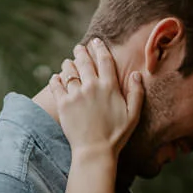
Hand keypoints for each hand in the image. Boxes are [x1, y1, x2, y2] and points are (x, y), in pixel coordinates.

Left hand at [49, 37, 142, 156]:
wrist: (95, 151)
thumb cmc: (116, 135)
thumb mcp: (133, 115)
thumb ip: (136, 93)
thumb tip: (137, 74)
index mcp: (109, 87)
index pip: (104, 60)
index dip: (100, 48)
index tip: (96, 41)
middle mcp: (91, 87)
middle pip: (84, 62)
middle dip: (81, 52)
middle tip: (79, 48)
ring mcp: (76, 94)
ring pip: (69, 71)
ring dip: (68, 64)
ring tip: (67, 62)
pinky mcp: (63, 104)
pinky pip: (56, 85)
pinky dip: (55, 79)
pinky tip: (55, 77)